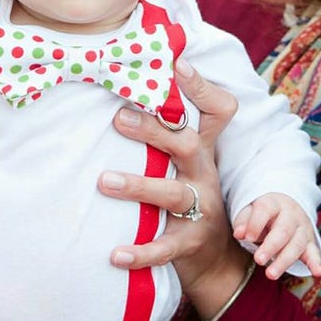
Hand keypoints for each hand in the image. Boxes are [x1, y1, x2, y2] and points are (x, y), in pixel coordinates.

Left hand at [99, 59, 251, 316]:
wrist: (215, 257)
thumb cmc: (186, 195)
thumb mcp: (184, 162)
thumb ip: (164, 132)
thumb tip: (121, 94)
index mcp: (202, 150)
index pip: (216, 110)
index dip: (200, 86)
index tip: (176, 62)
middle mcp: (204, 174)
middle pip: (187, 144)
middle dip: (154, 130)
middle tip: (118, 118)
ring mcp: (200, 209)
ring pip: (172, 194)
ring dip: (138, 186)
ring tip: (103, 181)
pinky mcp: (190, 243)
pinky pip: (165, 247)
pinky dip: (140, 252)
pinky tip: (115, 254)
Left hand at [233, 192, 320, 279]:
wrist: (286, 208)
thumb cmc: (263, 213)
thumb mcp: (250, 210)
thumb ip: (243, 221)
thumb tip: (238, 234)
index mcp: (273, 203)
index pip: (265, 210)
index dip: (256, 224)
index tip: (247, 238)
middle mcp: (291, 215)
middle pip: (283, 231)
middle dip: (270, 247)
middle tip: (258, 260)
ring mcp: (303, 229)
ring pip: (296, 245)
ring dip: (284, 261)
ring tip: (270, 274)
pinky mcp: (310, 243)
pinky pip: (314, 253)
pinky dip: (316, 263)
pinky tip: (317, 272)